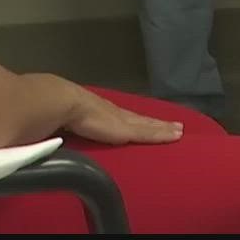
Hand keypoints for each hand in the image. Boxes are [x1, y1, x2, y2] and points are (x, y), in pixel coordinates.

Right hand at [64, 84, 183, 144]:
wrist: (64, 104)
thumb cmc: (61, 112)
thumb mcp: (69, 120)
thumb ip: (72, 126)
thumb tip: (64, 133)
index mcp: (101, 112)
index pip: (124, 117)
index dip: (137, 121)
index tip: (148, 122)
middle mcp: (115, 113)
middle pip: (141, 120)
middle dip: (157, 123)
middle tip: (175, 125)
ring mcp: (123, 120)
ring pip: (149, 125)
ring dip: (163, 127)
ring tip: (178, 129)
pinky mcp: (126, 130)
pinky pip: (149, 133)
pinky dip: (163, 134)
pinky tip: (175, 136)